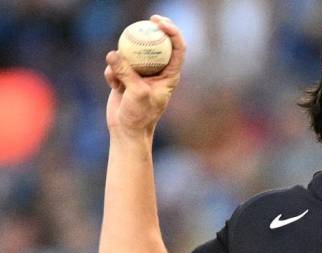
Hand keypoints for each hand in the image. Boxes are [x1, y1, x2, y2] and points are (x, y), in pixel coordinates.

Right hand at [104, 15, 185, 135]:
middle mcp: (157, 72)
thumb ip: (126, 72)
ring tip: (118, 74)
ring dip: (123, 60)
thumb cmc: (139, 116)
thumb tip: (113, 53)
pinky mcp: (125, 77)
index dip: (173, 32)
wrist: (127, 131)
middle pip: (158, 44)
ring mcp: (140, 74)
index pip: (177, 48)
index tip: (160, 23)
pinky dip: (112, 73)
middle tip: (148, 19)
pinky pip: (116, 66)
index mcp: (169, 75)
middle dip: (154, 29)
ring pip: (132, 54)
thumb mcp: (136, 93)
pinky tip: (112, 84)